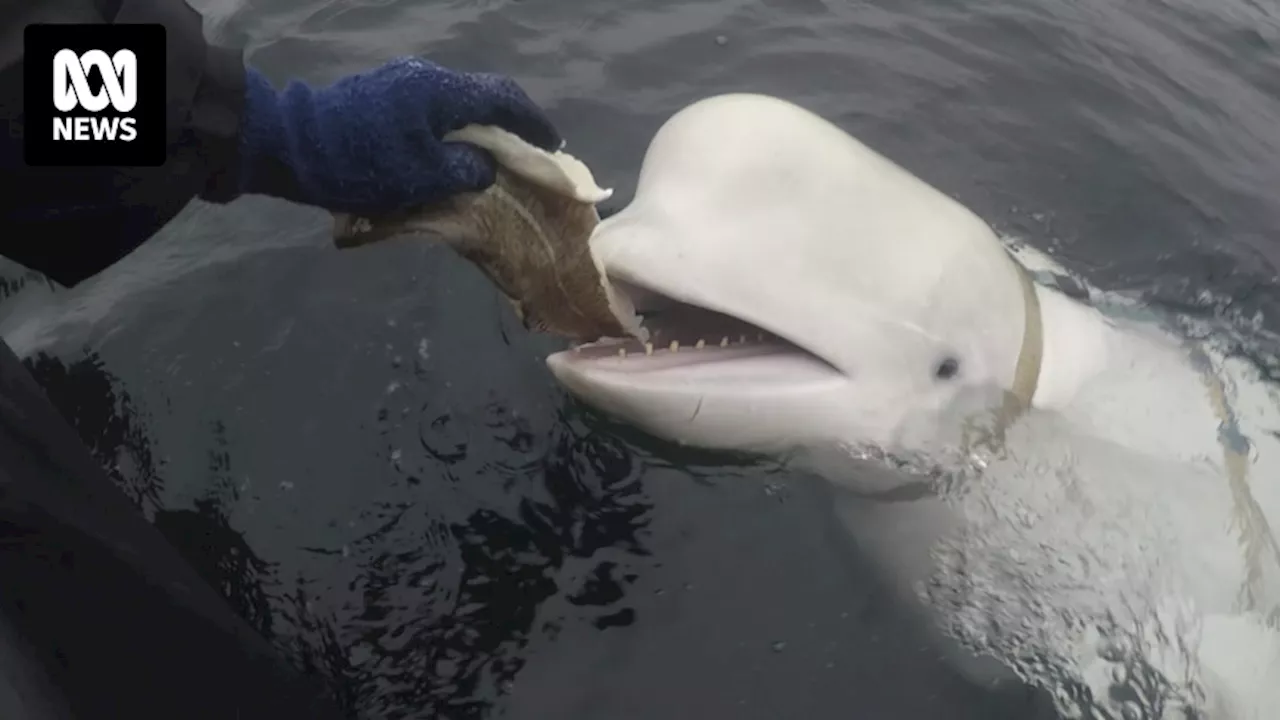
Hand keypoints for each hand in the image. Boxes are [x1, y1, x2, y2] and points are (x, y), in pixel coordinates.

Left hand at [236, 57, 562, 215]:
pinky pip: (432, 109)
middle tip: (526, 153)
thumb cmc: (361, 164)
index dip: (532, 123)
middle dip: (508, 125)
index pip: (504, 99)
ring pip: (455, 103)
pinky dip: (452, 129)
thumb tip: (484, 166)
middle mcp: (426, 78)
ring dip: (478, 128)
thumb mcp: (423, 178)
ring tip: (490, 159)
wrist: (292, 146)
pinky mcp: (383, 94)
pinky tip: (450, 153)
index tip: (552, 146)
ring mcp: (402, 83)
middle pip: (481, 96)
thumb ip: (466, 170)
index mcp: (442, 92)